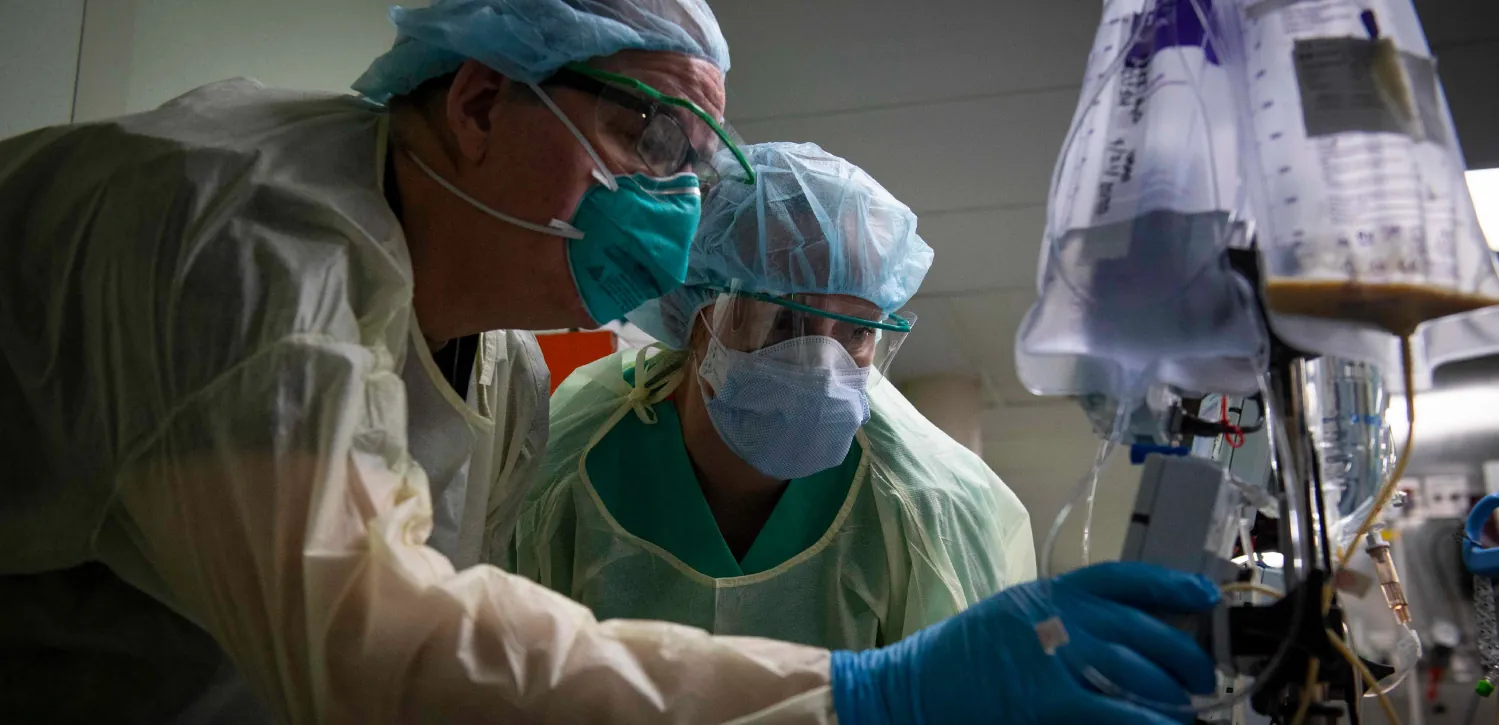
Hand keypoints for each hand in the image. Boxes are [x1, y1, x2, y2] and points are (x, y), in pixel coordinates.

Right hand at [831, 561, 1219, 724]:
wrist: (908, 690)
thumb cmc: (958, 663)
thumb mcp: (1011, 621)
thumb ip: (1061, 621)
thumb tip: (1121, 637)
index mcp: (1047, 592)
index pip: (1122, 576)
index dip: (1171, 583)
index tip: (1205, 594)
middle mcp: (1056, 615)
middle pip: (1143, 628)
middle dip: (1183, 656)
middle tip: (1199, 678)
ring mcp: (1053, 656)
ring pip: (1140, 671)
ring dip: (1172, 696)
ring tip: (1184, 712)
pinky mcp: (1049, 700)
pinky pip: (1118, 712)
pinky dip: (1148, 721)